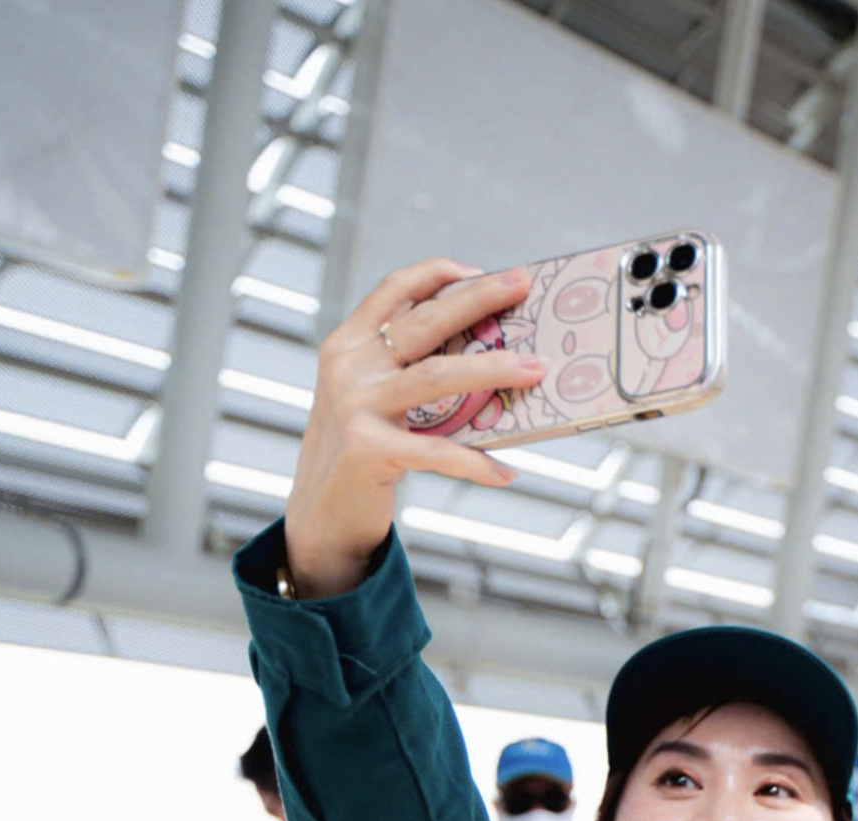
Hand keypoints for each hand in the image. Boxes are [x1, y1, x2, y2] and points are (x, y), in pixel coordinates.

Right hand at [283, 260, 542, 596]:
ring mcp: (357, 405)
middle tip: (523, 285)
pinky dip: (476, 463)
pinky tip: (506, 472)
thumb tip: (483, 351)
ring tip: (536, 369)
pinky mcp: (369, 449)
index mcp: (349, 345)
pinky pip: (437, 451)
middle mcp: (349, 367)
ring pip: (438, 374)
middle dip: (478, 298)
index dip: (438, 273)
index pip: (393, 290)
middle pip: (425, 321)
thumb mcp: (370, 396)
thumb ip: (406, 368)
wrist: (321, 514)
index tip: (480, 270)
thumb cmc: (360, 451)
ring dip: (494, 369)